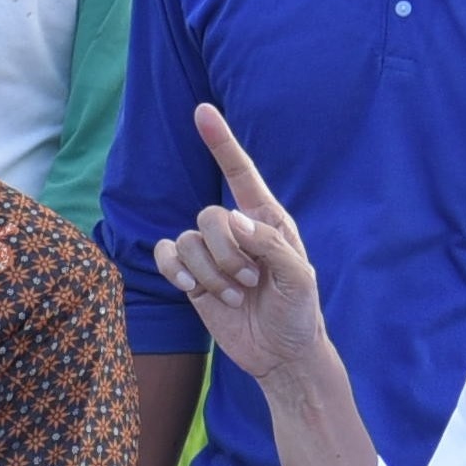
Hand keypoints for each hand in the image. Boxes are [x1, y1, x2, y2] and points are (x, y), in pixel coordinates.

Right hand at [146, 107, 334, 387]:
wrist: (279, 354)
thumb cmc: (298, 312)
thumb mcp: (299, 277)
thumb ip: (269, 244)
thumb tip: (231, 221)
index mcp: (267, 220)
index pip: (241, 173)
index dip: (221, 142)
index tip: (202, 111)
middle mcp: (236, 230)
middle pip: (209, 216)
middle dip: (226, 255)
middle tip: (249, 283)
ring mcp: (210, 252)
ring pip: (187, 240)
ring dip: (209, 274)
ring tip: (233, 296)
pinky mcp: (190, 274)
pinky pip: (165, 254)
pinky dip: (176, 272)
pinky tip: (193, 290)